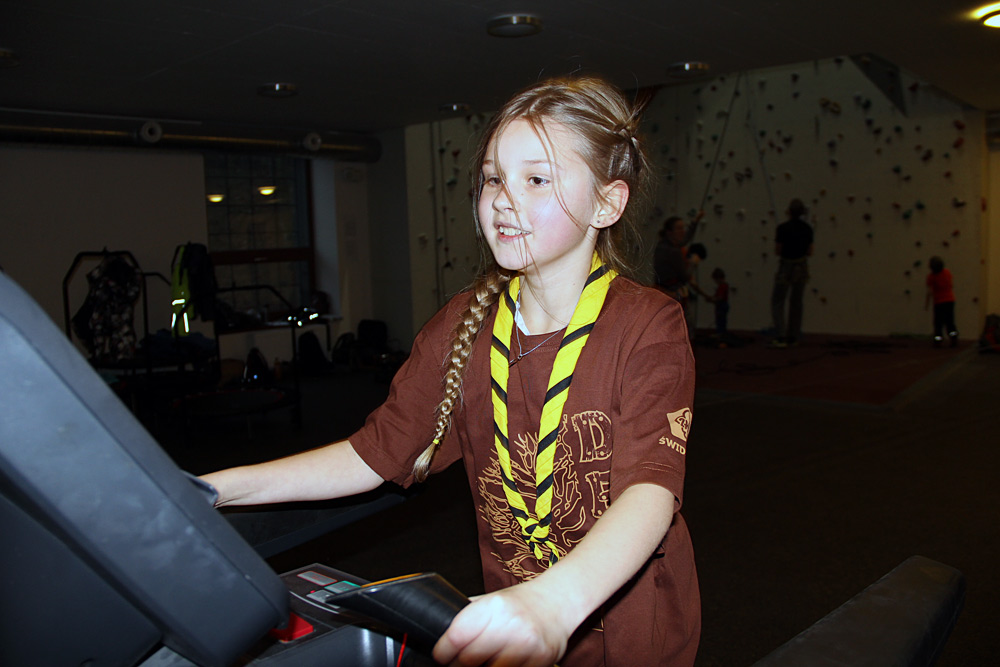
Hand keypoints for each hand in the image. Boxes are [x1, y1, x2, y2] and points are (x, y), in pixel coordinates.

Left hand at [433, 584, 566, 665]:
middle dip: (459, 664)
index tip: (441, 656)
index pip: (456, 637)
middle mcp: (510, 624)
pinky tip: (502, 662)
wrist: (558, 601)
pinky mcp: (540, 660)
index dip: (443, 651)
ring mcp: (527, 644)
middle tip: (459, 663)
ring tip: (483, 662)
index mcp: (494, 606)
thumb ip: (469, 616)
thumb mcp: (492, 600)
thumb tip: (441, 633)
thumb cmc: (521, 602)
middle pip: (469, 659)